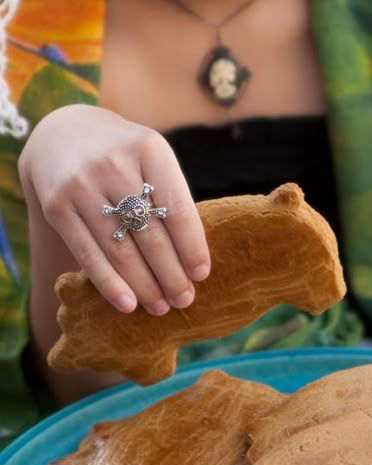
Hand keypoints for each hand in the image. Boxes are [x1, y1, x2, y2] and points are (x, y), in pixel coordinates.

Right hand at [18, 104, 210, 314]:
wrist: (60, 135)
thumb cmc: (122, 158)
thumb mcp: (150, 160)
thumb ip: (170, 199)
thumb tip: (192, 263)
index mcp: (149, 149)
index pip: (177, 209)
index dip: (191, 247)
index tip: (201, 276)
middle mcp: (114, 163)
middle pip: (150, 234)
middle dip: (171, 274)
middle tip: (184, 300)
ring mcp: (81, 185)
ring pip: (120, 249)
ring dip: (144, 285)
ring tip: (160, 307)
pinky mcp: (56, 206)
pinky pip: (88, 254)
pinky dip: (109, 283)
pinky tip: (127, 304)